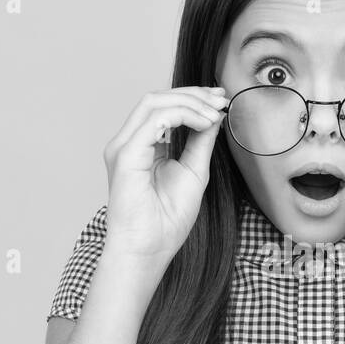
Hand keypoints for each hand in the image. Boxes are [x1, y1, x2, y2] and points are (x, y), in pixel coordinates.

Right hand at [101, 86, 228, 265]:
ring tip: (215, 113)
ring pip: (154, 103)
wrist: (150, 249)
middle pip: (157, 98)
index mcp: (142, 146)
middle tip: (221, 98)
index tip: (220, 100)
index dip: (192, 98)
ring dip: (189, 102)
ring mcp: (123, 147)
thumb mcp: (194, 171)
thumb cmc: (167, 220)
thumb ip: (201, 141)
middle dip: (193, 94)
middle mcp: (129, 142)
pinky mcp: (125, 154)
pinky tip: (203, 123)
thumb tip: (214, 115)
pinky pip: (154, 120)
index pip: (163, 108)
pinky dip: (182, 115)